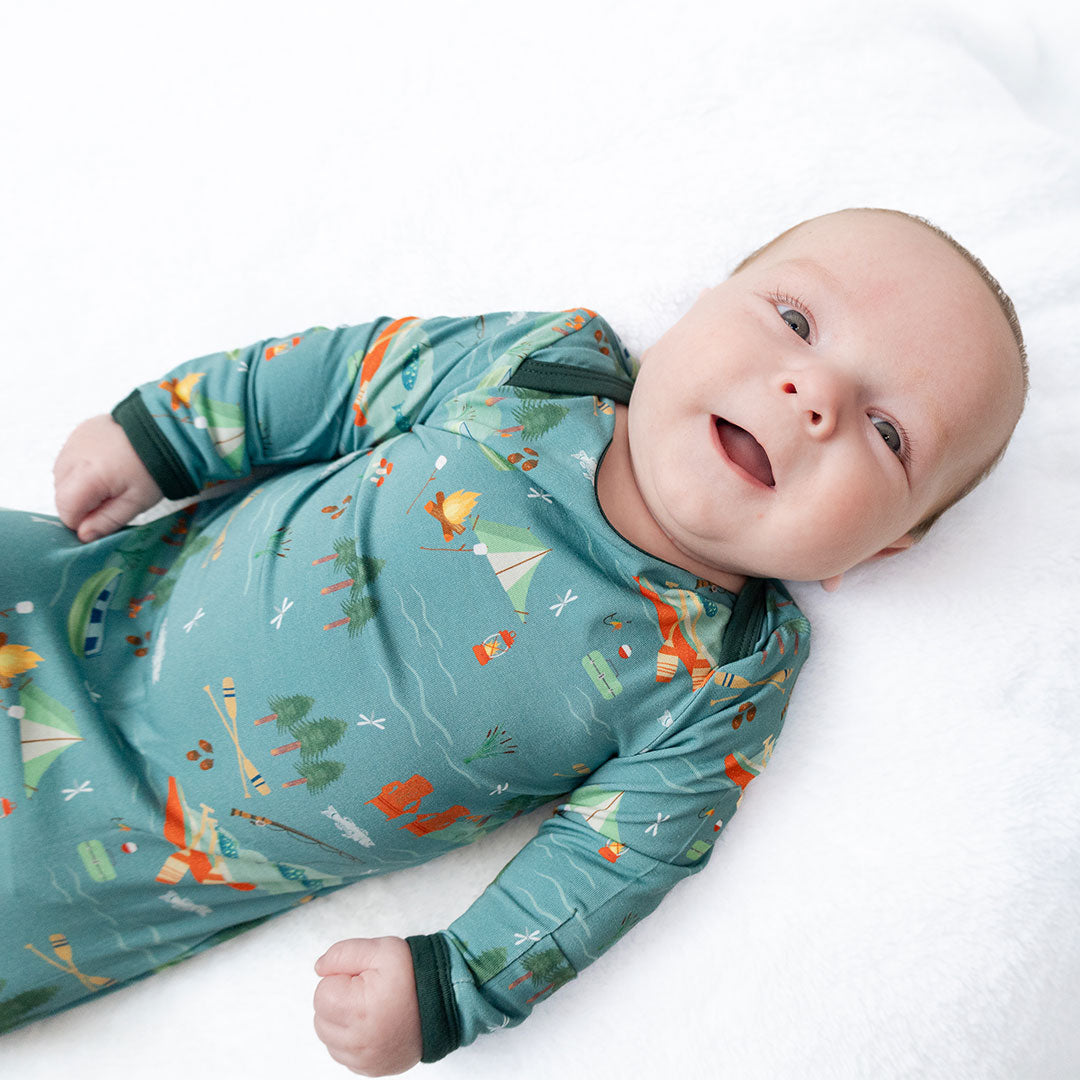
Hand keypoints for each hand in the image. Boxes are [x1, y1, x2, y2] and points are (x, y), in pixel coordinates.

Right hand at [53, 414, 162, 541]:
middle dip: (81, 503)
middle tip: (111, 497)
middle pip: (61, 493)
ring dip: (79, 484)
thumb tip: (83, 536)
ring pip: (62, 475)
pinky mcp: (79, 432)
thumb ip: (107, 521)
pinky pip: (69, 457)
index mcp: (87, 476)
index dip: (81, 520)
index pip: (65, 509)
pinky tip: (105, 464)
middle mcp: (72, 457)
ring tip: (109, 479)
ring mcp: (73, 441)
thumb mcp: (135, 502)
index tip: (101, 518)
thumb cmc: (154, 469)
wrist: (165, 431)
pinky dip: (81, 466)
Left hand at [313, 936, 422, 1075]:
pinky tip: (371, 1024)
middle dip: (339, 1000)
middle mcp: (359, 1041)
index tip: (363, 977)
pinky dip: (351, 1040)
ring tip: (369, 1007)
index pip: (322, 993)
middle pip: (322, 1018)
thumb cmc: (414, 975)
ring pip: (330, 1038)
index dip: (341, 979)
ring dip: (342, 1021)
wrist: (446, 1000)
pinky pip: (343, 1055)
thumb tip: (320, 968)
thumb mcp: (381, 949)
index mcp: (358, 1009)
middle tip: (366, 991)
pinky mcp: (371, 1069)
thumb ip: (343, 953)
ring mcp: (364, 1059)